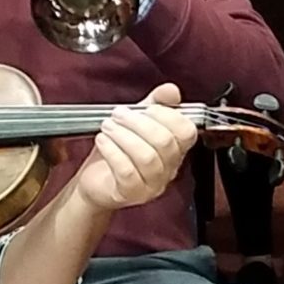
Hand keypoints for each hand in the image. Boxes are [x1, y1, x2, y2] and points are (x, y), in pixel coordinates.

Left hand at [73, 83, 197, 211]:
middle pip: (165, 142)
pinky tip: (102, 141)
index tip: (145, 108)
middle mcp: (168, 170)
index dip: (167, 115)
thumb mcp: (137, 123)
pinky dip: (113, 151)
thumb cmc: (118, 152)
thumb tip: (171, 90)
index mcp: (175, 150)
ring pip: (146, 157)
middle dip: (139, 122)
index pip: (187, 132)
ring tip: (108, 127)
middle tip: (118, 114)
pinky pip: (127, 171)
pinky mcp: (130, 194)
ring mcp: (151, 185)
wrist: (96, 182)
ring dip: (124, 135)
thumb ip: (155, 104)